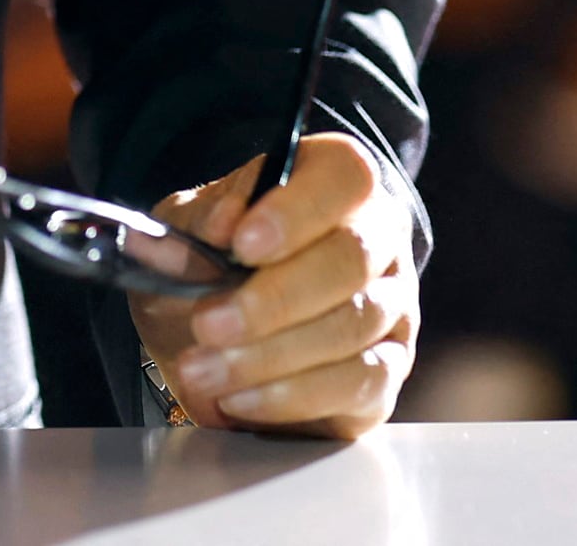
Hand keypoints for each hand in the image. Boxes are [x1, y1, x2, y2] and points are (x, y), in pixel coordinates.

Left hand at [128, 134, 416, 436]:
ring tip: (204, 369)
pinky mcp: (388, 370)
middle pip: (351, 260)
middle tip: (207, 324)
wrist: (211, 324)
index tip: (240, 244)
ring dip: (271, 356)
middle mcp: (379, 238)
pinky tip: (238, 398)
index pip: (342, 177)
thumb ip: (193, 224)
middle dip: (274, 299)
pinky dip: (292, 396)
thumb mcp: (184, 227)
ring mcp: (393, 306)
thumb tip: (218, 226)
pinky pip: (359, 384)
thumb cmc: (207, 258)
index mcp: (334, 180)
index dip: (295, 211)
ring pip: (353, 327)